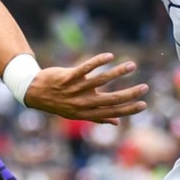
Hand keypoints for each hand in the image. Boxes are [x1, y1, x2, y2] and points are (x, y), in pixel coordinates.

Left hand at [23, 53, 149, 124]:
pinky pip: (85, 68)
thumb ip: (98, 117)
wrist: (34, 92)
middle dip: (129, 94)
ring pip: (100, 81)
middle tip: (145, 87)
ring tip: (132, 66)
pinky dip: (98, 62)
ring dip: (118, 73)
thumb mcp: (77, 114)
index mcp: (86, 113)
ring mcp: (75, 89)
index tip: (144, 104)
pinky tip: (110, 56)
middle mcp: (82, 103)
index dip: (129, 109)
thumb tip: (117, 123)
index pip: (112, 112)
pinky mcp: (68, 77)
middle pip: (110, 99)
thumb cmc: (58, 103)